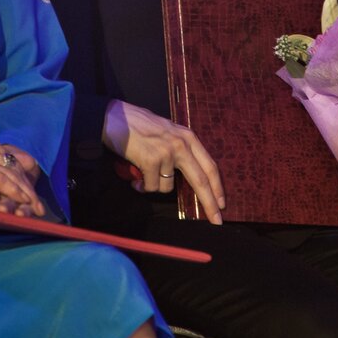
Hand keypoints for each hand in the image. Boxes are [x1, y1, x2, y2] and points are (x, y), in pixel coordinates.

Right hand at [103, 100, 225, 224]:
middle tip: (216, 221)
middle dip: (210, 204)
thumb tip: (189, 176)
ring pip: (168, 188)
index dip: (217, 187)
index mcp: (188, 137)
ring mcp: (167, 153)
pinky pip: (151, 187)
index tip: (222, 204)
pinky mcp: (151, 161)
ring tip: (143, 173)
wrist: (115, 117)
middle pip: (201, 180)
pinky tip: (135, 177)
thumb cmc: (139, 125)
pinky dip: (142, 186)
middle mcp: (181, 145)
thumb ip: (180, 150)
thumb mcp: (168, 132)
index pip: (209, 166)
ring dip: (155, 186)